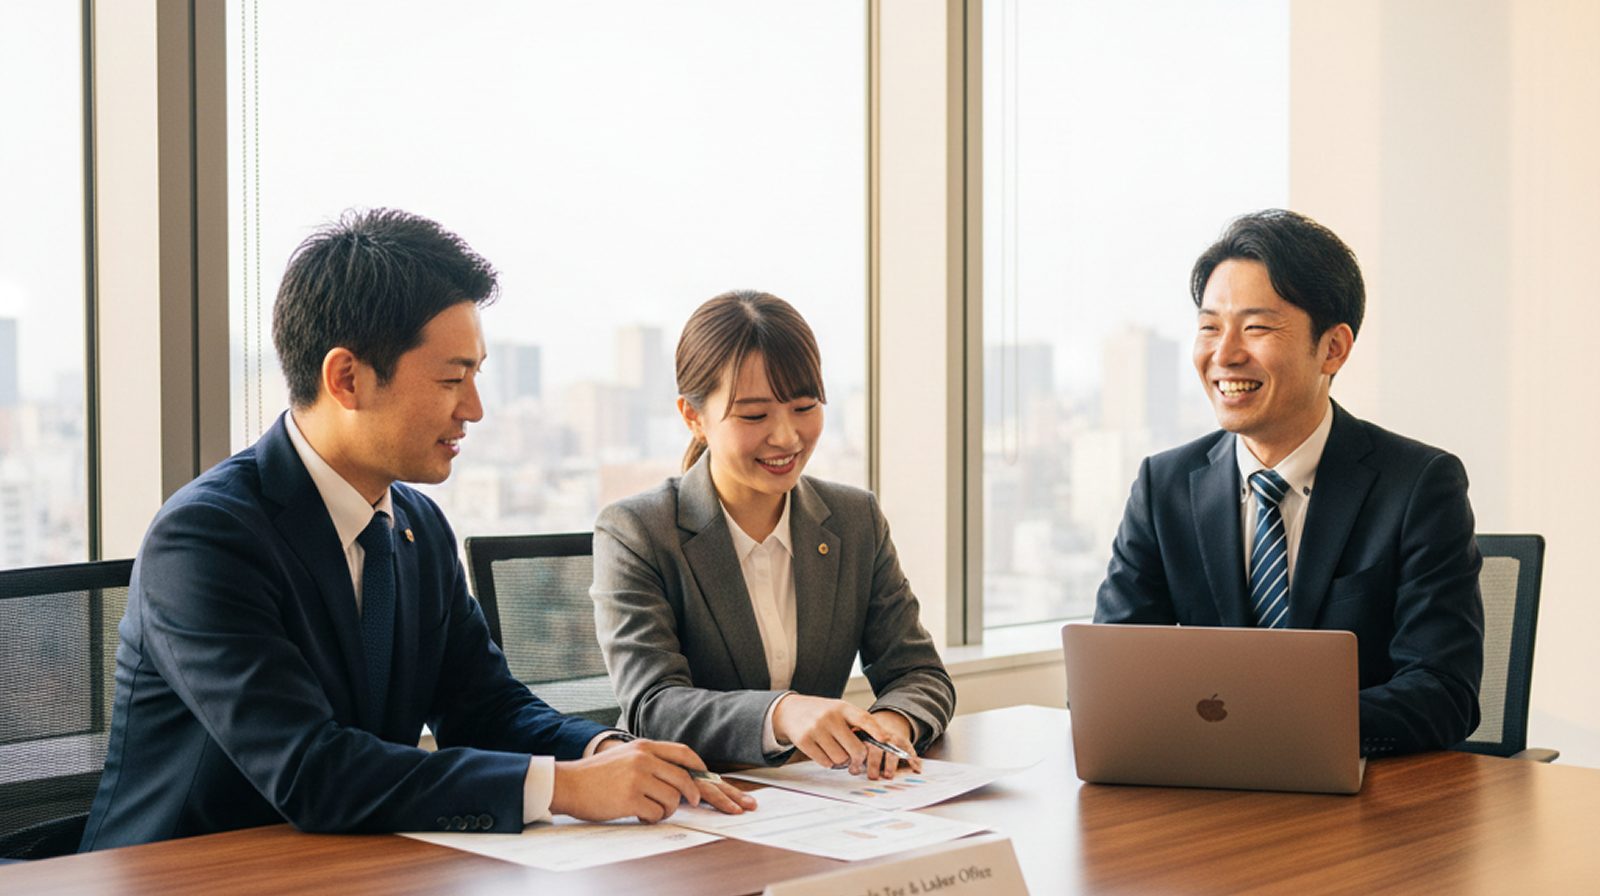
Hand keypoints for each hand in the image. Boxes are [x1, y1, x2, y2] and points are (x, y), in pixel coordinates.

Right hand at [552, 738, 756, 822]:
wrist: (568, 783)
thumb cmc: (597, 775)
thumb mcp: (626, 757)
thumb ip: (651, 762)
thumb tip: (681, 777)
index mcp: (644, 746)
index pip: (684, 753)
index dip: (702, 769)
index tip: (712, 780)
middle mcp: (644, 759)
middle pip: (685, 779)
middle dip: (698, 795)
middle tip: (698, 804)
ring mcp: (637, 778)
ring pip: (673, 799)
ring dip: (667, 809)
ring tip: (650, 809)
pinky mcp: (630, 798)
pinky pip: (657, 813)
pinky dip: (652, 818)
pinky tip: (639, 815)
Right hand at [771, 695, 920, 778]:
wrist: (789, 710)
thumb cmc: (821, 713)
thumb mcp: (839, 710)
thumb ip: (856, 723)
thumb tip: (880, 742)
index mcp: (842, 707)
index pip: (864, 719)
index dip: (877, 731)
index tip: (886, 740)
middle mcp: (829, 717)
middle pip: (855, 748)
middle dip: (857, 757)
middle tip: (856, 758)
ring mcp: (816, 729)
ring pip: (840, 759)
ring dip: (840, 760)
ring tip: (835, 750)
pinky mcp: (804, 741)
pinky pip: (825, 762)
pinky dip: (827, 761)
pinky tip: (823, 752)